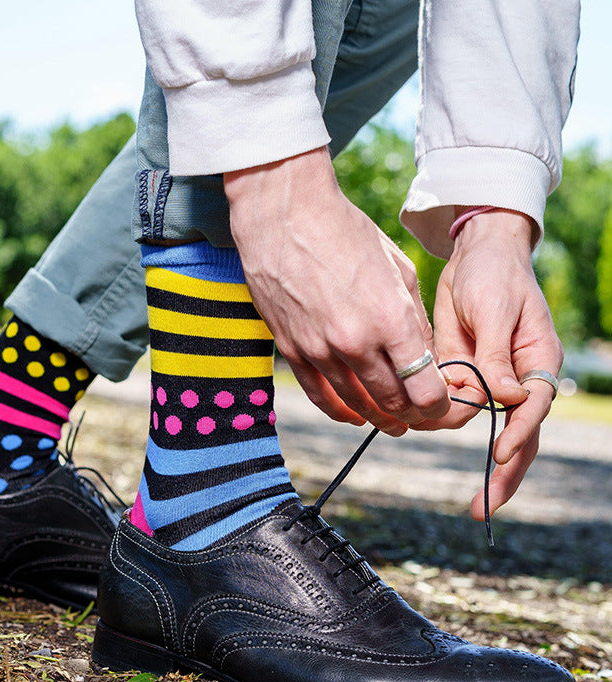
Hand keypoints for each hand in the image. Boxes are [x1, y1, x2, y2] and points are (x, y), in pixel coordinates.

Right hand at [224, 147, 449, 434]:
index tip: (441, 403)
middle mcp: (355, 342)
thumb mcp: (398, 269)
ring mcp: (319, 350)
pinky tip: (353, 415)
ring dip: (378, 417)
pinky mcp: (292, 349)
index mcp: (390, 320)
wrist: (285, 215)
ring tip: (391, 421)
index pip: (423, 388)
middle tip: (419, 414)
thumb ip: (414, 320)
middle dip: (412, 414)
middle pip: (392, 402)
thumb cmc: (347, 233)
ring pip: (356, 405)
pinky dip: (340, 411)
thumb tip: (423, 358)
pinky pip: (319, 395)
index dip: (438, 405)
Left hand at [420, 208, 562, 516]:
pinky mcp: (461, 374)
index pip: (533, 407)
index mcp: (537, 363)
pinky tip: (415, 421)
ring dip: (453, 433)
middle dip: (502, 476)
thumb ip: (496, 356)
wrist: (474, 256)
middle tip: (480, 510)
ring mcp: (488, 381)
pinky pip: (452, 405)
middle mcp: (516, 380)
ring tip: (427, 441)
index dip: (519, 432)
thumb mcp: (495, 311)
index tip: (498, 453)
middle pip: (516, 436)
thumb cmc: (494, 276)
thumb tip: (508, 399)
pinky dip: (436, 415)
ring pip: (478, 424)